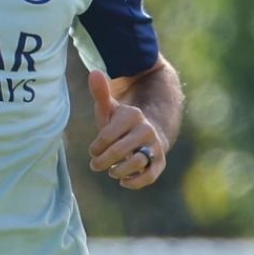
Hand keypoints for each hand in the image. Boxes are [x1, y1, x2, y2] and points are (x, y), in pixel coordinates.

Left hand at [86, 70, 168, 189]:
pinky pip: (149, 176)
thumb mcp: (110, 108)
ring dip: (118, 171)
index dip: (96, 147)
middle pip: (118, 151)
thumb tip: (94, 72)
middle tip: (95, 165)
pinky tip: (124, 181)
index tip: (93, 150)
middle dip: (102, 161)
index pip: (107, 136)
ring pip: (135, 163)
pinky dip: (134, 182)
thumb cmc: (121, 123)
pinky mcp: (160, 162)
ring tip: (112, 171)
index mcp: (133, 115)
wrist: (149, 133)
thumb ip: (101, 93)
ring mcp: (155, 146)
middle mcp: (146, 129)